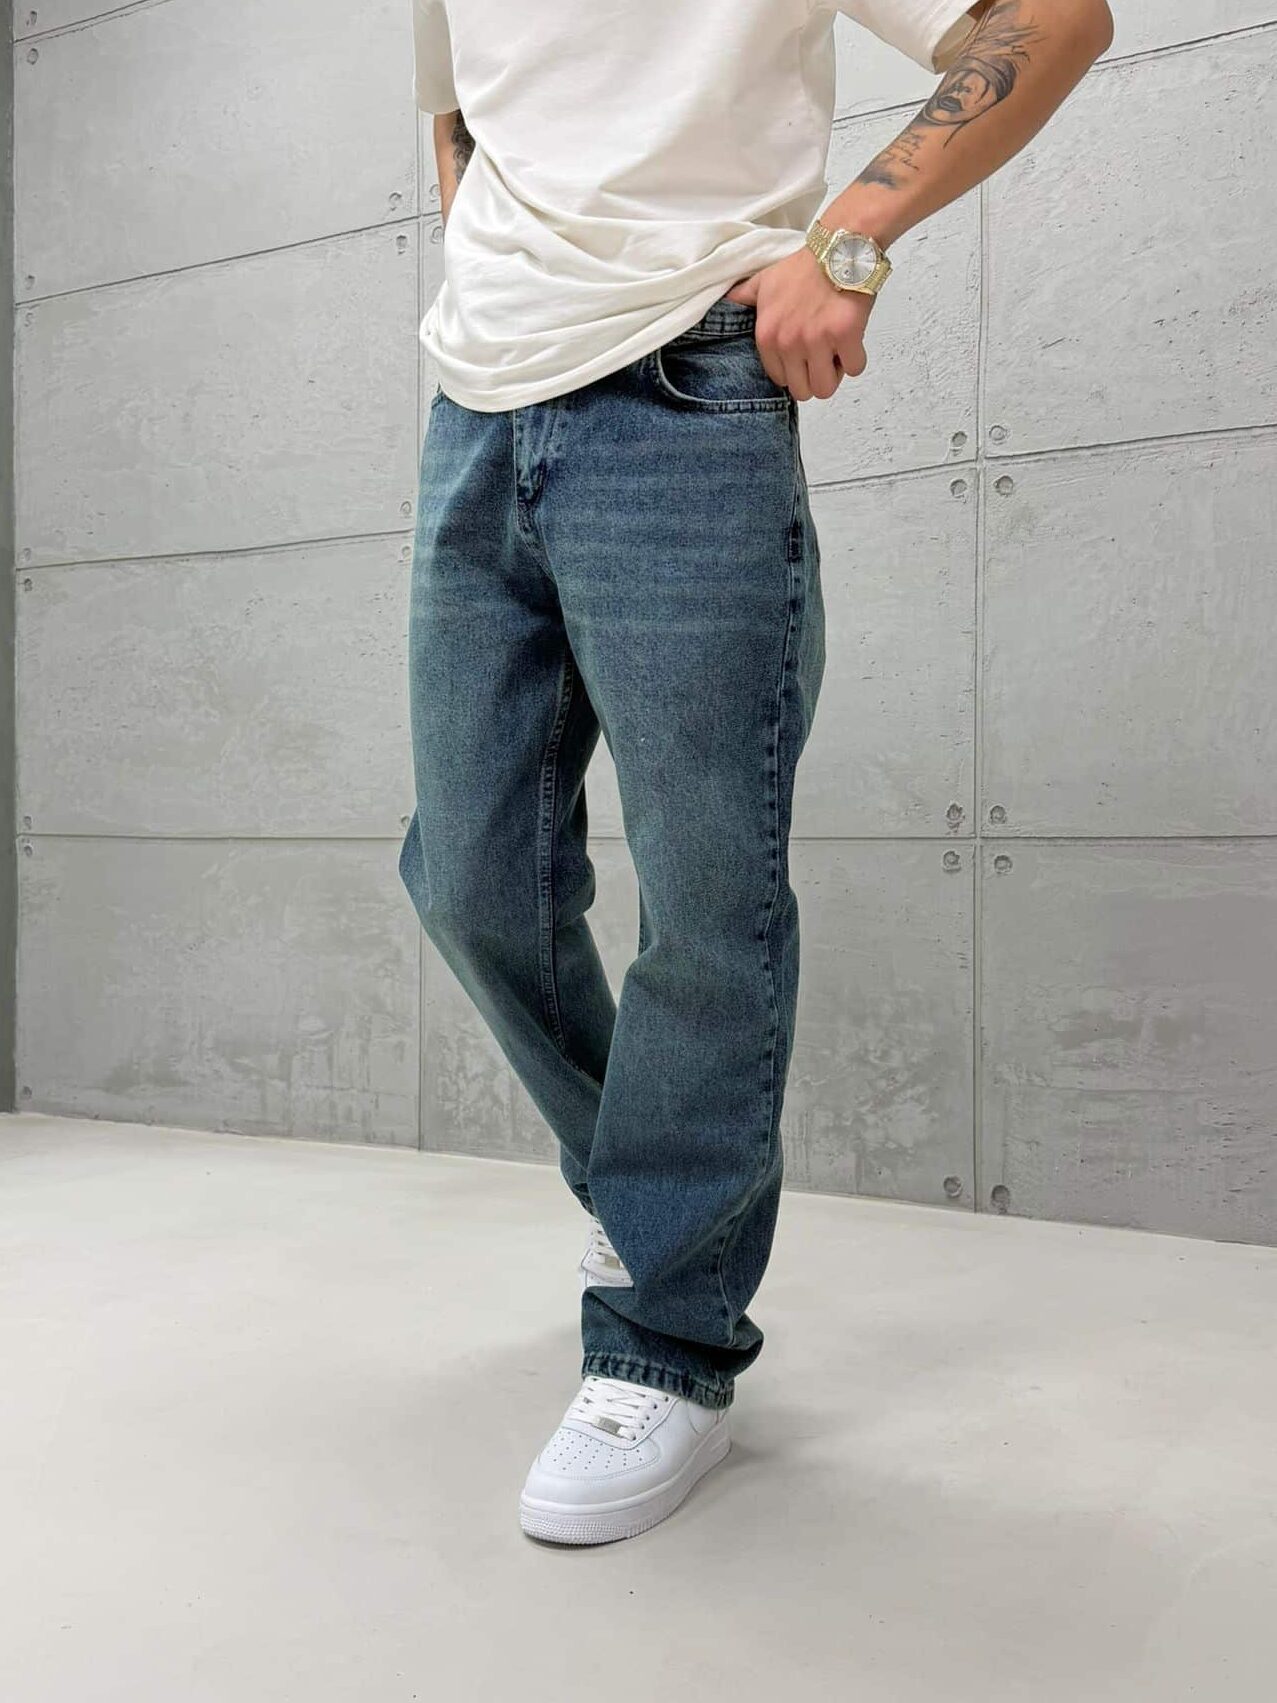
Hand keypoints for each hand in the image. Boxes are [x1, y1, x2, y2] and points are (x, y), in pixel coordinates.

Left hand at [724, 246, 873, 402]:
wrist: (838, 249)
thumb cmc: (804, 267)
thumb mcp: (763, 281)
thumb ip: (743, 297)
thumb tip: (726, 302)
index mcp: (768, 336)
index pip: (780, 380)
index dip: (795, 371)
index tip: (804, 355)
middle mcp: (788, 343)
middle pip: (803, 391)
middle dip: (815, 377)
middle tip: (823, 355)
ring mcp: (817, 341)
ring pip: (826, 388)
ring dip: (835, 373)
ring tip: (836, 350)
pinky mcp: (845, 336)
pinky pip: (854, 368)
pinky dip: (856, 358)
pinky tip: (852, 338)